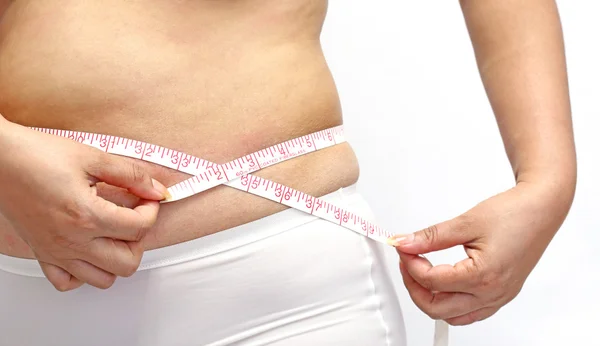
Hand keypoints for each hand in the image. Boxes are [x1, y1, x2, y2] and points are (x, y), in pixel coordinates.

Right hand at [0, 119, 168, 290]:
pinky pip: (68, 282)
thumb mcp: (92, 157)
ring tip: (114, 234)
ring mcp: (56, 252)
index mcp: (87, 216)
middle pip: (127, 263)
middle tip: (134, 218)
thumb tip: (156, 189)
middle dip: (139, 240)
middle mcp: (72, 241)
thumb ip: (131, 175)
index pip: (139, 228)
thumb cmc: (36, 155)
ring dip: (116, 259)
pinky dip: (84, 272)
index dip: (152, 210)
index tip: (147, 199)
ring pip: (103, 279)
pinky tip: (89, 249)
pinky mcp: (43, 254)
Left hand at [388, 182, 573, 325]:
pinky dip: (450, 304)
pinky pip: (469, 313)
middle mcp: (492, 293)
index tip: (403, 248)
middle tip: (407, 262)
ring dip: (431, 299)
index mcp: (483, 276)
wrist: (541, 210)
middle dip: (414, 286)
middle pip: (437, 308)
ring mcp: (498, 298)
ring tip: (421, 272)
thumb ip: (431, 237)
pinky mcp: (501, 295)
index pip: (431, 281)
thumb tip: (405, 244)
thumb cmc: (514, 214)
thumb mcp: (465, 222)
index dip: (410, 264)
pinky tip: (442, 284)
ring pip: (452, 316)